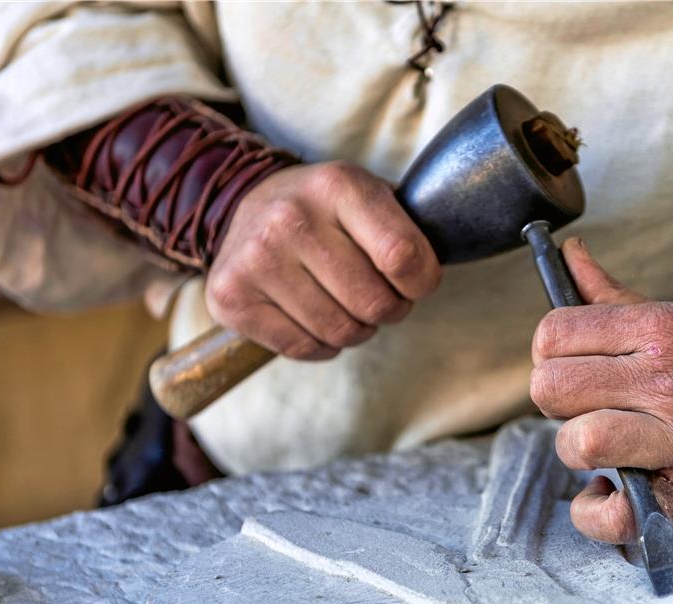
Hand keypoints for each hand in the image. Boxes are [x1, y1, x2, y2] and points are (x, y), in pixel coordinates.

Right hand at [207, 161, 439, 359]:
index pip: (404, 258)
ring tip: (347, 306)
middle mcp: (291, 219)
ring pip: (339, 333)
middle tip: (381, 298)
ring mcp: (256, 259)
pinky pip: (302, 348)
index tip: (416, 282)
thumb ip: (409, 229)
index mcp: (338, 186)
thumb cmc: (325, 210)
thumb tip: (441, 269)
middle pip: (373, 304)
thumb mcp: (369, 195)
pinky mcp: (231, 297)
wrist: (244, 205)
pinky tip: (315, 317)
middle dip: (389, 311)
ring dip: (356, 331)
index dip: (422, 284)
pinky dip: (321, 345)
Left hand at [530, 239, 672, 543]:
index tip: (570, 365)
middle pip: (552, 388)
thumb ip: (615, 295)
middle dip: (557, 398)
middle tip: (587, 404)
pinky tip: (610, 491)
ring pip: (577, 442)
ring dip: (579, 447)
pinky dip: (597, 512)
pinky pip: (614, 513)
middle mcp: (665, 379)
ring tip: (604, 444)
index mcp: (660, 328)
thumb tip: (568, 257)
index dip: (550, 352)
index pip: (555, 334)